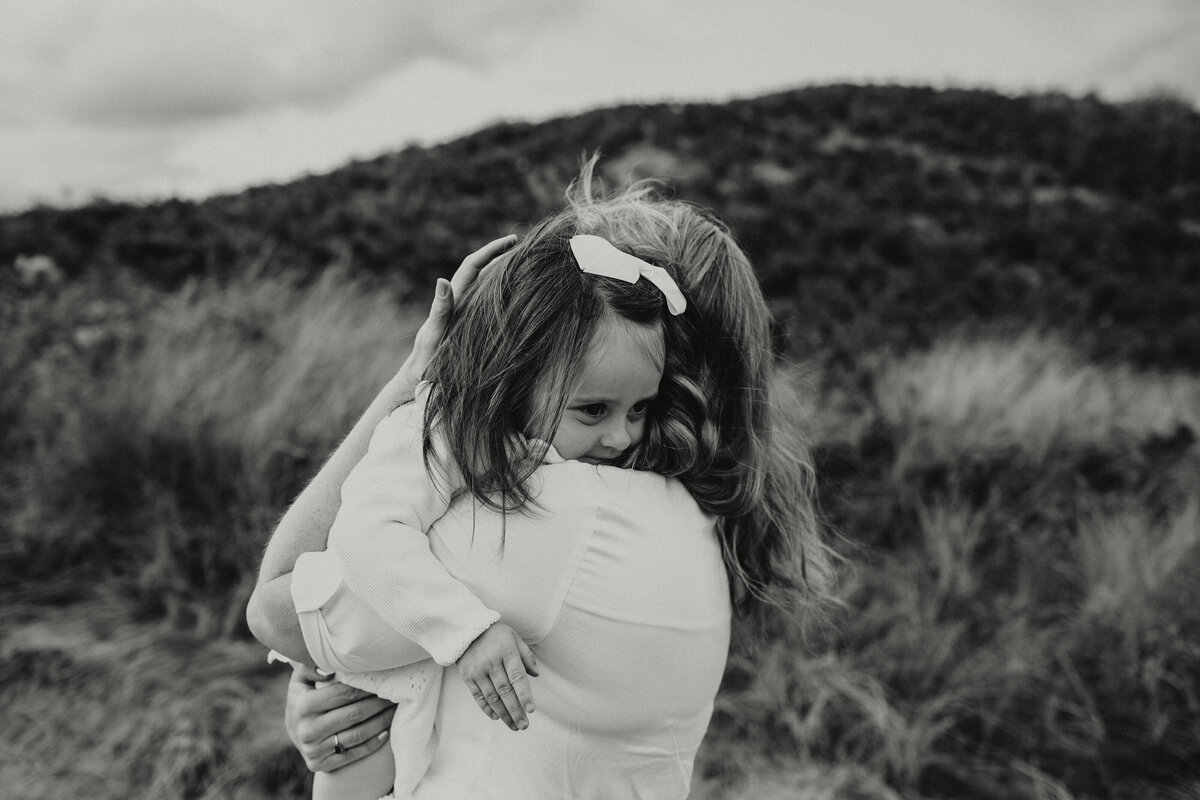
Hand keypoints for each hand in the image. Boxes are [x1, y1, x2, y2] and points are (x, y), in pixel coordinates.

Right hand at [284, 663, 396, 772]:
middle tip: (396, 694)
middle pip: (354, 714)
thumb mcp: (300, 680)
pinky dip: (372, 743)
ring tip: (395, 710)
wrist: (293, 732)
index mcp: (303, 706)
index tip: (384, 680)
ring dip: (381, 722)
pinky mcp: (319, 765)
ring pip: (357, 735)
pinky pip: (353, 754)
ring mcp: (313, 750)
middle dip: (379, 703)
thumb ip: (310, 668)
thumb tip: (329, 669)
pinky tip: (386, 732)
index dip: (367, 687)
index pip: (345, 694)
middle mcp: (307, 730)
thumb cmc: (303, 698)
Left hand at [395, 235, 517, 392]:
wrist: (420, 375)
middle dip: (502, 254)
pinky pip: (489, 301)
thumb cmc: (426, 360)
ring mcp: (466, 311)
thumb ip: (439, 311)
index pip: (473, 265)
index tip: (513, 240)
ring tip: (528, 263)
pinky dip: (503, 291)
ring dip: (504, 270)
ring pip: (487, 283)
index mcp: (454, 300)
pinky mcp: (470, 322)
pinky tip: (518, 293)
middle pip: (482, 269)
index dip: (492, 250)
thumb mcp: (433, 335)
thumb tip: (442, 279)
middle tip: (527, 246)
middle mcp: (461, 301)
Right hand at [457, 622, 538, 730]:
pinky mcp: (467, 676)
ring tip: (513, 725)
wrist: (466, 629)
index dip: (524, 695)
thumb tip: (535, 675)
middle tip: (524, 726)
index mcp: (506, 652)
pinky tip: (497, 717)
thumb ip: (526, 655)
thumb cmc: (496, 634)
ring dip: (504, 714)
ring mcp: (477, 670)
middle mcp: (491, 662)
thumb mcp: (514, 638)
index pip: (517, 677)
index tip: (531, 710)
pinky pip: (478, 697)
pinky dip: (488, 709)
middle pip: (505, 691)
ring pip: (492, 697)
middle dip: (515, 711)